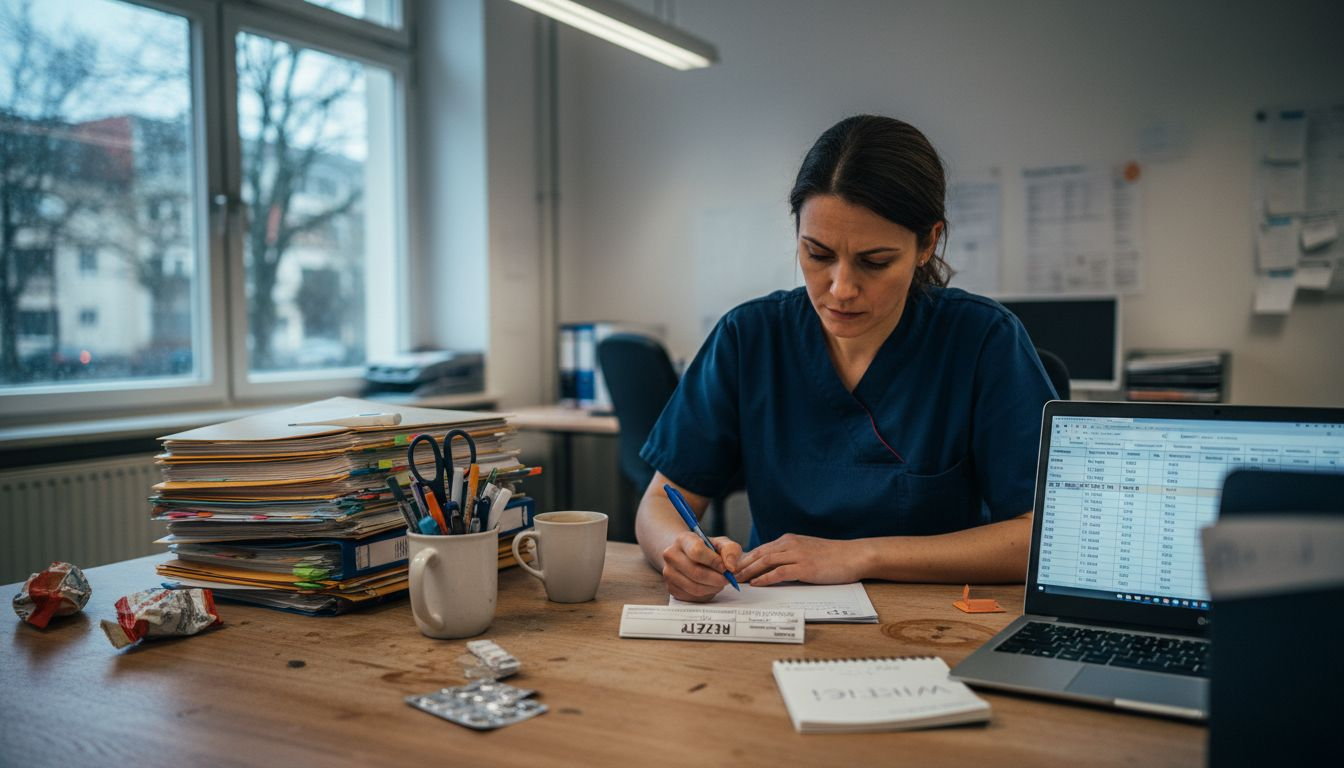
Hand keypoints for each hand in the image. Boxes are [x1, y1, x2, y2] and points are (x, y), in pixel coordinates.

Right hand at [660, 532, 742, 601]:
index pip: (697, 551)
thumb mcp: (721, 544)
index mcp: (683, 540)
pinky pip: (691, 596)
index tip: (726, 568)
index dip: (714, 562)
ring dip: (712, 588)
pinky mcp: (671, 588)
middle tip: (727, 579)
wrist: (688, 556)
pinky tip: (709, 586)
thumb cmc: (707, 549)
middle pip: (696, 572)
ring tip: (719, 582)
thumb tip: (730, 567)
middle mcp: (671, 555)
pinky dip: (705, 594)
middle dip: (716, 579)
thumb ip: (730, 551)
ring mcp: (668, 573)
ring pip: (694, 587)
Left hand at [733, 534, 867, 586]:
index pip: (761, 549)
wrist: (853, 556)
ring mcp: (797, 555)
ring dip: (749, 571)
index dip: (745, 559)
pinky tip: (756, 584)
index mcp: (789, 540)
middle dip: (742, 565)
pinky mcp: (805, 567)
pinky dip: (765, 578)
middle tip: (728, 575)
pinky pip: (779, 572)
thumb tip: (774, 567)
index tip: (733, 568)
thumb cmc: (833, 556)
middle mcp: (790, 544)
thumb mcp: (807, 550)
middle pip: (759, 554)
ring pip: (766, 561)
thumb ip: (790, 555)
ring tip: (737, 580)